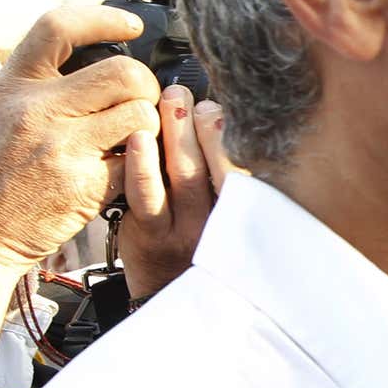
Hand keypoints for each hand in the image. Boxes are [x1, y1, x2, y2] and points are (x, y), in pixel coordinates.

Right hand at [0, 6, 158, 269]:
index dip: (103, 18)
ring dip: (148, 124)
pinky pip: (138, 160)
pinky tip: (121, 168)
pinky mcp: (85, 185)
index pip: (59, 28)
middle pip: (123, 72)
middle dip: (144, 85)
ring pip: (140, 113)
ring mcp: (62, 148)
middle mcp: (37, 110)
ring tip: (131, 137)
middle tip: (138, 102)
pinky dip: (139, 164)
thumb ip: (38, 82)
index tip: (132, 26)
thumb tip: (92, 54)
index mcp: (13, 85)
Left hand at [118, 89, 243, 297]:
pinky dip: (143, 163)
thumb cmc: (195, 241)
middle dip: (210, 125)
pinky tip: (139, 138)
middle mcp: (224, 221)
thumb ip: (223, 171)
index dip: (235, 134)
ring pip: (187, 174)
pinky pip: (147, 195)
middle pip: (223, 165)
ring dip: (178, 132)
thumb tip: (211, 112)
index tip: (221, 105)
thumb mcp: (225, 213)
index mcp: (245, 211)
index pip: (249, 166)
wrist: (164, 291)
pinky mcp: (151, 235)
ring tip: (170, 101)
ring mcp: (187, 229)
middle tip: (192, 96)